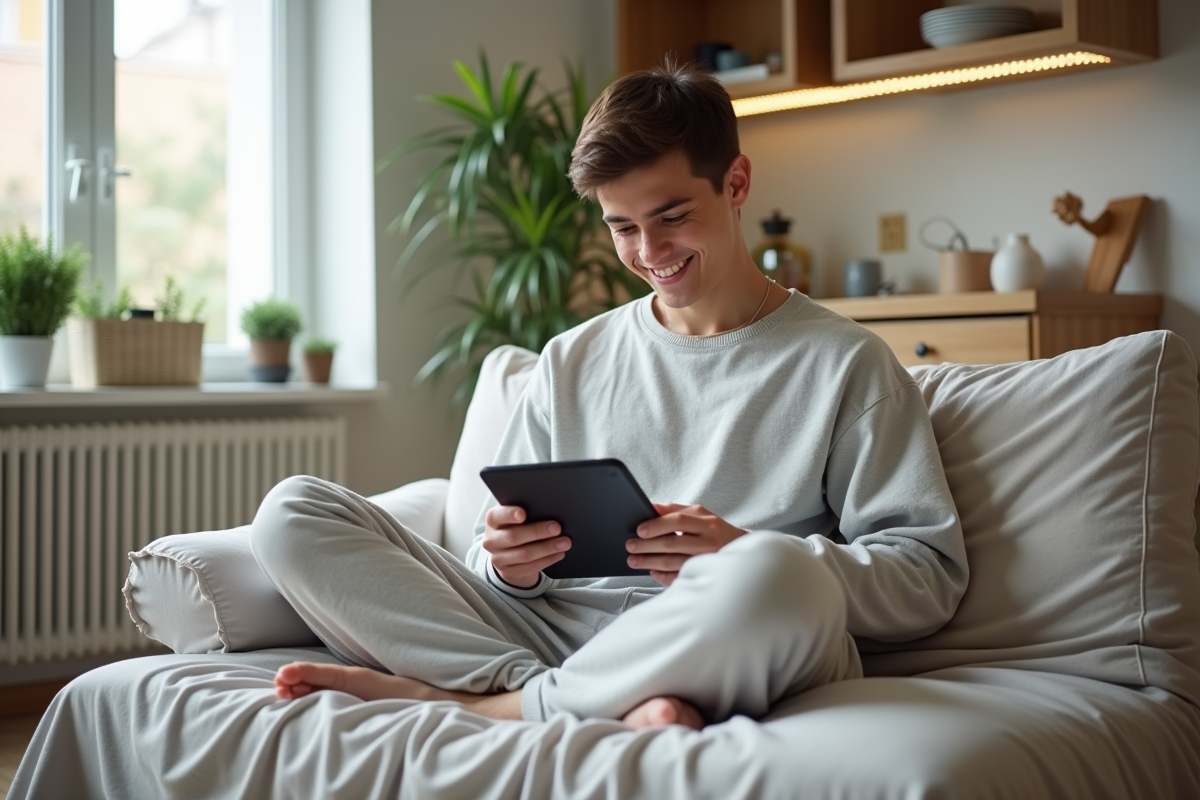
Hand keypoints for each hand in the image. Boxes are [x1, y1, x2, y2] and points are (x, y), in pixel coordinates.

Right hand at [481, 505, 570, 588]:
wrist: (508, 554)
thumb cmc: (517, 528)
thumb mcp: (515, 519)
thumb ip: (527, 512)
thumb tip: (549, 509)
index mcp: (492, 521)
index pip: (497, 516)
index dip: (509, 514)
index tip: (524, 514)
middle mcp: (491, 540)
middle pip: (513, 536)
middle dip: (537, 532)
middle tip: (557, 528)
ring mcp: (498, 559)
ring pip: (524, 554)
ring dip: (547, 548)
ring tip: (564, 542)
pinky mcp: (508, 572)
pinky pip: (530, 567)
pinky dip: (547, 560)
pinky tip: (559, 554)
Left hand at [626, 503, 746, 585]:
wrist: (745, 552)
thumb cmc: (716, 531)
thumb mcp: (700, 515)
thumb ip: (674, 509)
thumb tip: (649, 505)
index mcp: (707, 522)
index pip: (677, 520)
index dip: (656, 525)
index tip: (639, 530)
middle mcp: (709, 541)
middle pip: (672, 543)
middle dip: (647, 546)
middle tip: (630, 546)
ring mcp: (708, 561)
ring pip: (674, 562)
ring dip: (651, 562)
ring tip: (635, 560)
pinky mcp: (706, 576)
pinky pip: (680, 577)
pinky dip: (664, 576)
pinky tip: (653, 572)